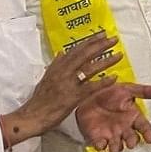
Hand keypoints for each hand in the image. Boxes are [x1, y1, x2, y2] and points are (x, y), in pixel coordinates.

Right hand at [3, 32, 122, 144]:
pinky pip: (90, 87)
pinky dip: (103, 82)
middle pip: (84, 54)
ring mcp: (68, 84)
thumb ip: (55, 65)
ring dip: (105, 61)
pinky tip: (113, 77)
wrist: (31, 117)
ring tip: (118, 55)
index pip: (75, 50)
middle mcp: (62, 72)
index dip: (89, 41)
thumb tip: (61, 53)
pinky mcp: (72, 97)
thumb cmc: (39, 100)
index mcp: (57, 67)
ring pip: (89, 68)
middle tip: (113, 39)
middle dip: (99, 45)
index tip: (101, 35)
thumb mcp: (45, 78)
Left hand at [76, 81, 150, 151]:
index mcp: (132, 116)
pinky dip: (101, 146)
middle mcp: (123, 127)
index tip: (150, 139)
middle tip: (131, 142)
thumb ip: (146, 91)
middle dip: (132, 142)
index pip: (144, 127)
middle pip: (132, 138)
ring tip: (115, 146)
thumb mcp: (127, 89)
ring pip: (118, 146)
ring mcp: (111, 134)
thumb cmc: (107, 92)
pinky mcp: (97, 138)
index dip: (148, 133)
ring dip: (117, 148)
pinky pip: (101, 145)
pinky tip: (101, 143)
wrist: (84, 96)